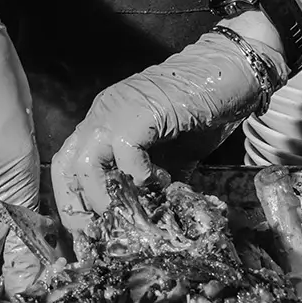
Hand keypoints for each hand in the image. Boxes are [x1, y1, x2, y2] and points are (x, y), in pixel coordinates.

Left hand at [51, 30, 266, 232]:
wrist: (234, 70)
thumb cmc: (204, 109)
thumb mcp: (172, 155)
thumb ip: (154, 181)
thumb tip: (149, 220)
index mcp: (105, 122)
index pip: (68, 164)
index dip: (74, 201)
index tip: (92, 232)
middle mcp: (103, 114)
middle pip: (67, 165)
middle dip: (82, 206)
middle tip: (108, 230)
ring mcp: (118, 110)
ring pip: (87, 162)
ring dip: (109, 195)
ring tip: (139, 208)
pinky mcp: (142, 112)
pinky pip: (125, 153)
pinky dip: (141, 176)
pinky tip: (164, 181)